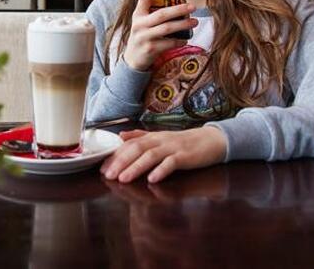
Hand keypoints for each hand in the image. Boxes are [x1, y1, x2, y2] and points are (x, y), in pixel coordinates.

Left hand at [100, 126, 226, 182]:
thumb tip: (120, 135)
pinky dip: (162, 170)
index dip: (115, 155)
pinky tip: (153, 179)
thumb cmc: (184, 142)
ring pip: (151, 156)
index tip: (102, 166)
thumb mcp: (160, 137)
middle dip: (121, 162)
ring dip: (136, 167)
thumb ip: (140, 136)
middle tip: (108, 174)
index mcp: (152, 137)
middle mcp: (160, 140)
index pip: (129, 144)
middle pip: (137, 149)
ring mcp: (173, 148)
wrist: (212, 140)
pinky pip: (172, 163)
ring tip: (124, 178)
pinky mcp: (186, 156)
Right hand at [123, 0, 197, 70]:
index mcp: (137, 15)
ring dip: (183, 24)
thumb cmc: (143, 36)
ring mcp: (144, 37)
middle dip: (179, 9)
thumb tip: (177, 2)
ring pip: (167, 28)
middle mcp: (139, 25)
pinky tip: (185, 39)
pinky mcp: (150, 49)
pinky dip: (180, 40)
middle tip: (192, 6)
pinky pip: (169, 43)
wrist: (133, 59)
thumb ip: (153, 12)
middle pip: (161, 14)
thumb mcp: (143, 22)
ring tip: (195, 22)